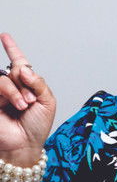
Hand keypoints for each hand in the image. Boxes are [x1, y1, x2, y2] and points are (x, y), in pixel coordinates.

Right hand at [0, 33, 55, 161]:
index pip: (19, 62)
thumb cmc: (37, 127)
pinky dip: (10, 93)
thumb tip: (23, 68)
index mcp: (27, 86)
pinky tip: (17, 105)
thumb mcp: (47, 102)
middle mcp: (12, 87)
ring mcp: (1, 94)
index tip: (4, 36)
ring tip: (24, 106)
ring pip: (5, 78)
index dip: (12, 48)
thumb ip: (39, 82)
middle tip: (31, 101)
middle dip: (26, 83)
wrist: (25, 145)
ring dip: (17, 91)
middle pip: (16, 69)